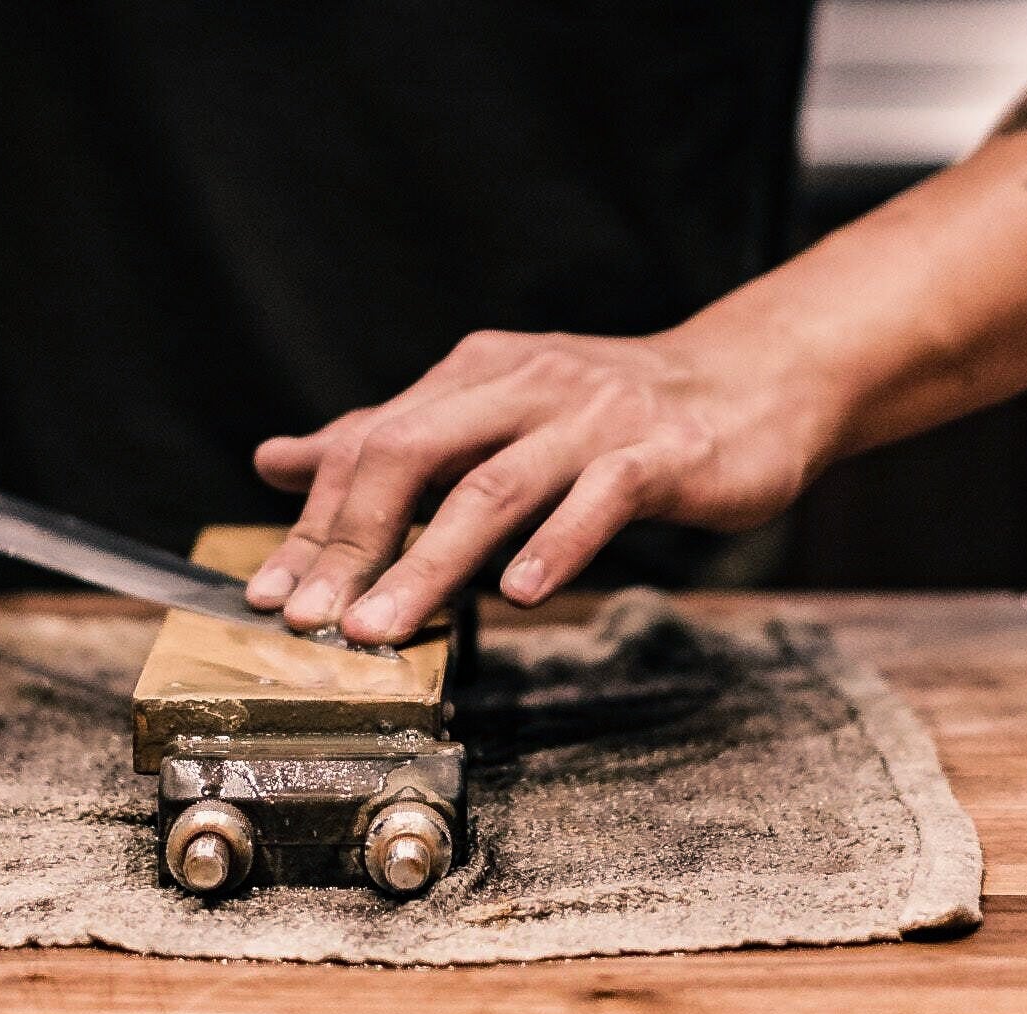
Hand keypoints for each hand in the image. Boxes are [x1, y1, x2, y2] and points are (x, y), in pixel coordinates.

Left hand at [245, 326, 851, 644]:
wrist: (753, 381)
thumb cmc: (610, 413)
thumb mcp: (490, 411)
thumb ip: (389, 440)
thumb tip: (276, 460)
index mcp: (473, 373)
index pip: (371, 444)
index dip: (315, 522)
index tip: (273, 593)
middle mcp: (524, 383)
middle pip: (414, 456)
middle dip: (352, 541)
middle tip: (310, 618)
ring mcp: (594, 417)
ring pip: (494, 488)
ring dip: (430, 562)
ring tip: (380, 626)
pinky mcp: (661, 455)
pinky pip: (600, 500)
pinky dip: (555, 547)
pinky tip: (520, 596)